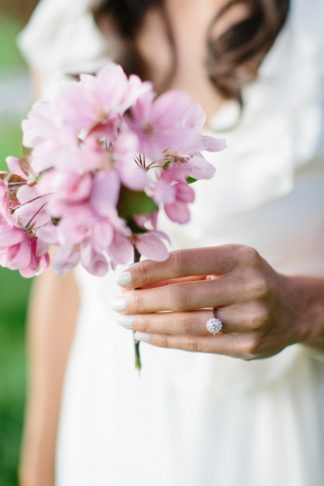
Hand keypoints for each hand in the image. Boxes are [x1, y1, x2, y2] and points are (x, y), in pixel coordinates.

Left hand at [112, 244, 308, 359]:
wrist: (293, 310)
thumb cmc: (248, 279)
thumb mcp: (227, 262)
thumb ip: (189, 270)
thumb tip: (138, 281)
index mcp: (240, 257)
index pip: (183, 262)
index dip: (148, 270)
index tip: (121, 277)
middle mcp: (249, 287)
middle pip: (181, 296)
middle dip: (141, 301)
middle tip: (115, 303)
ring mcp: (250, 320)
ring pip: (186, 324)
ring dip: (148, 324)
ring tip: (124, 321)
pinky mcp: (247, 347)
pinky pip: (197, 344)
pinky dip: (166, 340)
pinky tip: (145, 336)